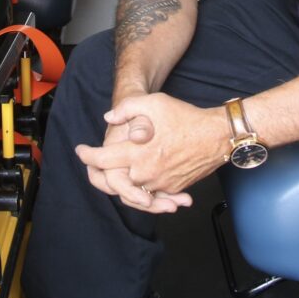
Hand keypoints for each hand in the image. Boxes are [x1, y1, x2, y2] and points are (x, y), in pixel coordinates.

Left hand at [75, 92, 227, 209]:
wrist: (217, 136)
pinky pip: (151, 194)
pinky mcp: (172, 188)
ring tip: (115, 171)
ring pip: (131, 191)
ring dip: (120, 183)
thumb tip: (109, 117)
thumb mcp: (154, 102)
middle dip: (100, 174)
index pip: (103, 160)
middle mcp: (146, 172)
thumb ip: (128, 108)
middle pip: (113, 182)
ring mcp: (160, 183)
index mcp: (137, 152)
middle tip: (93, 165)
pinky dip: (142, 189)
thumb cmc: (186, 117)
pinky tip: (138, 179)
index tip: (81, 151)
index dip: (87, 156)